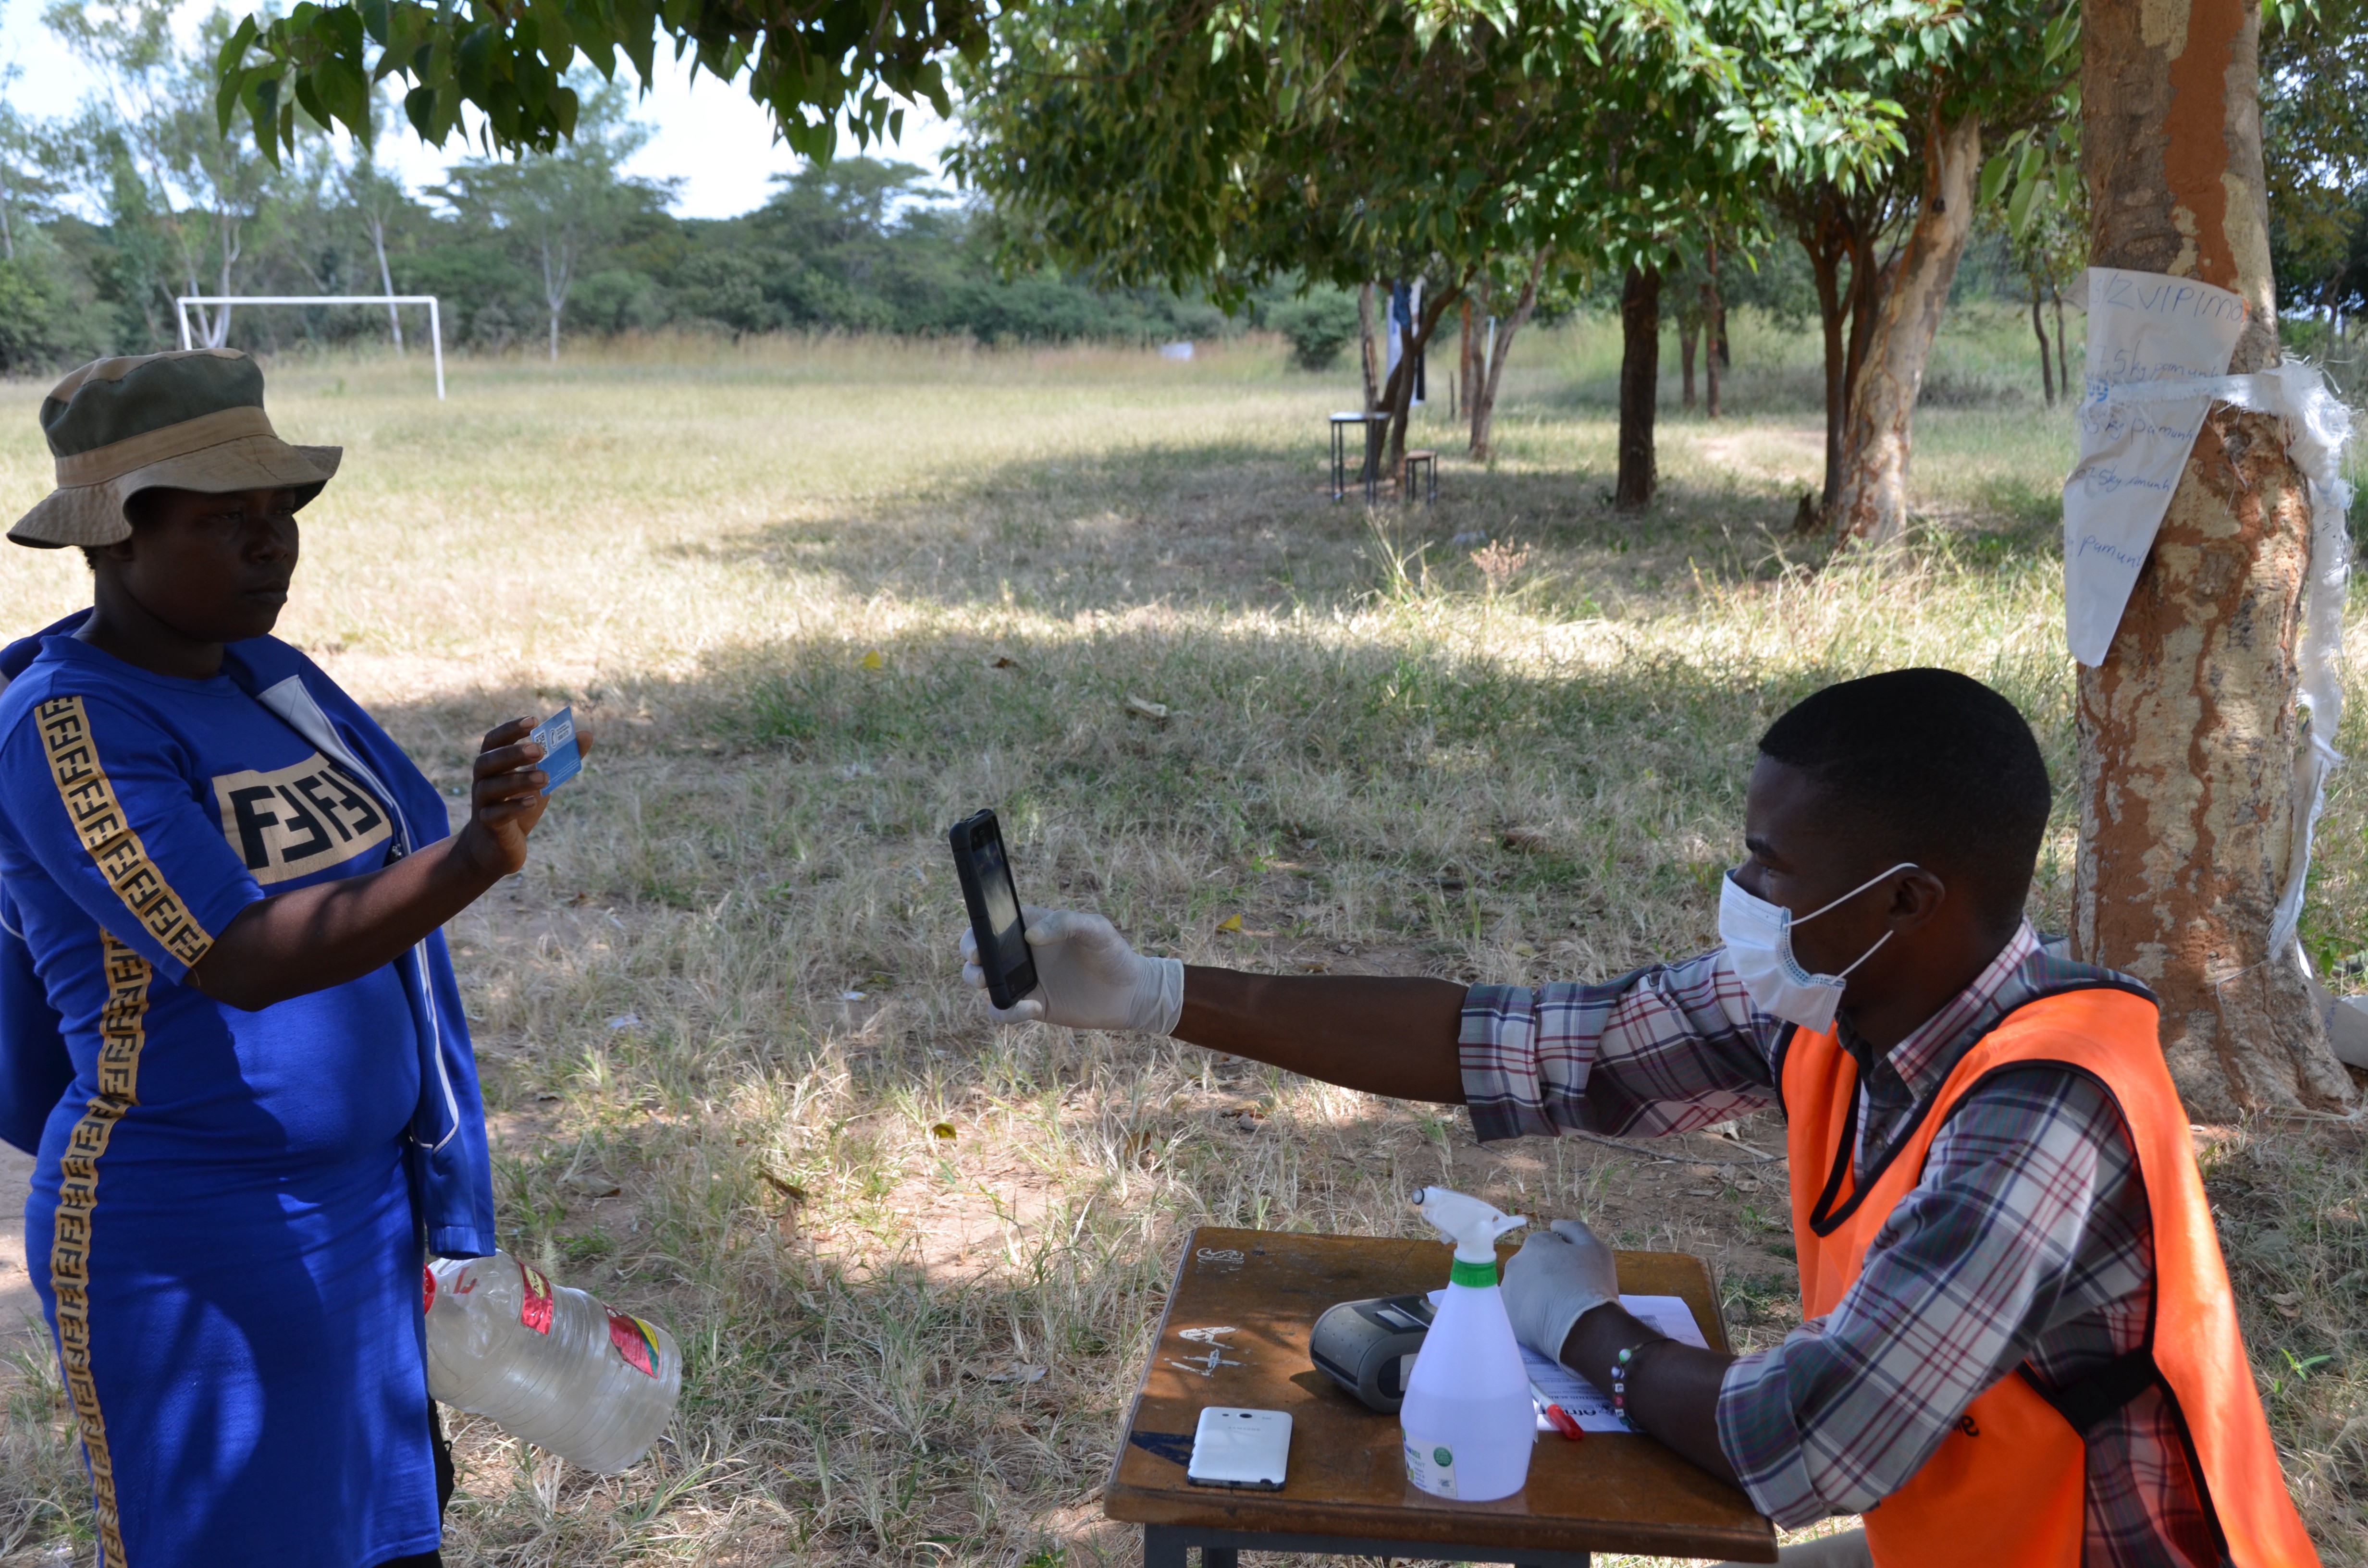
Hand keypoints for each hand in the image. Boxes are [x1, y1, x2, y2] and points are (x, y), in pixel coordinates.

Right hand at [455, 717, 549, 875]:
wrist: (499, 847)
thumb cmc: (519, 806)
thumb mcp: (541, 780)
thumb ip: (560, 758)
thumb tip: (587, 734)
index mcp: (493, 765)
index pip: (493, 741)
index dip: (510, 729)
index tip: (534, 721)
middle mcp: (482, 781)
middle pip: (487, 762)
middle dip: (512, 753)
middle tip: (539, 749)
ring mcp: (482, 804)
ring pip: (491, 788)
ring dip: (518, 780)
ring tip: (544, 777)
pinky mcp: (489, 827)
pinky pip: (495, 815)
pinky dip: (514, 808)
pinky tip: (533, 802)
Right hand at [959, 907, 1183, 1031]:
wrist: (1130, 993)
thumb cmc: (1113, 953)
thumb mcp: (1096, 929)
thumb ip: (1065, 923)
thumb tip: (1029, 934)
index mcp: (1032, 926)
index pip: (993, 923)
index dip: (977, 930)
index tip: (977, 941)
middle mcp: (1022, 953)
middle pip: (980, 953)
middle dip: (971, 958)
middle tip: (979, 963)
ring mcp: (1024, 980)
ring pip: (985, 982)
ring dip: (980, 983)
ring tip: (996, 985)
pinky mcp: (1032, 1006)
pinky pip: (1004, 1011)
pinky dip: (1008, 1012)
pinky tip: (1030, 1008)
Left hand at [1501, 1217, 1619, 1359]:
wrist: (1581, 1327)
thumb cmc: (1592, 1284)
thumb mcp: (1595, 1248)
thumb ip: (1575, 1229)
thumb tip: (1555, 1224)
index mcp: (1536, 1243)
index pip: (1549, 1247)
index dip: (1565, 1260)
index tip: (1577, 1274)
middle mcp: (1515, 1261)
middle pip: (1533, 1266)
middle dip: (1547, 1275)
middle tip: (1567, 1293)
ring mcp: (1508, 1288)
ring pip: (1523, 1287)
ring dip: (1536, 1293)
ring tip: (1557, 1309)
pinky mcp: (1506, 1314)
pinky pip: (1518, 1309)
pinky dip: (1528, 1313)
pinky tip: (1545, 1320)